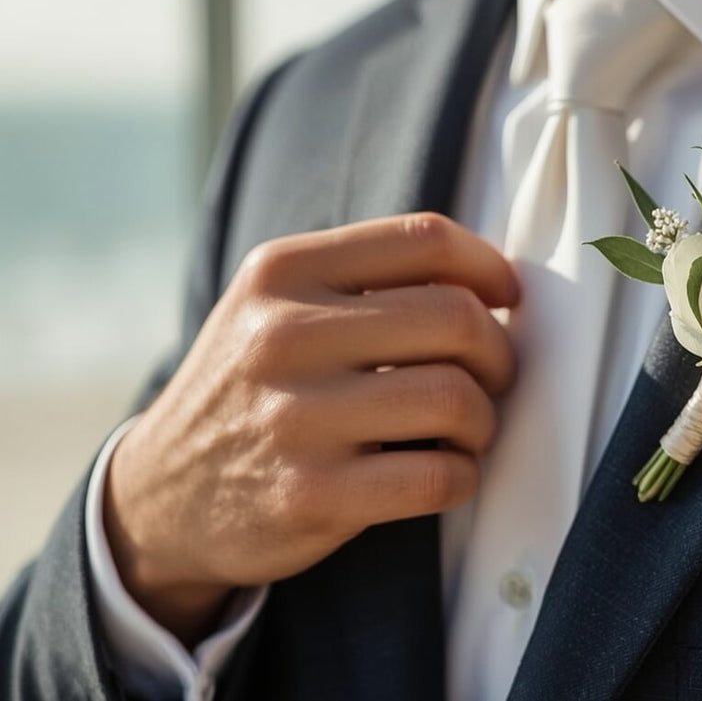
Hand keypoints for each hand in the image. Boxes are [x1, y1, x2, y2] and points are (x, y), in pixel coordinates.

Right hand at [103, 213, 518, 643]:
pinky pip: (438, 477)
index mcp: (283, 272)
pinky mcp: (310, 495)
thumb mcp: (276, 306)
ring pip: (457, 398)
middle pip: (457, 319)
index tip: (506, 299)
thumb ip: (366, 279)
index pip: (425, 240)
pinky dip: (462, 476)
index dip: (489, 269)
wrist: (162, 494)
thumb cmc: (254, 388)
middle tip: (491, 378)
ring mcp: (295, 418)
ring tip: (465, 430)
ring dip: (484, 420)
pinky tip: (443, 473)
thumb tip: (494, 280)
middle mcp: (283, 336)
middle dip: (498, 353)